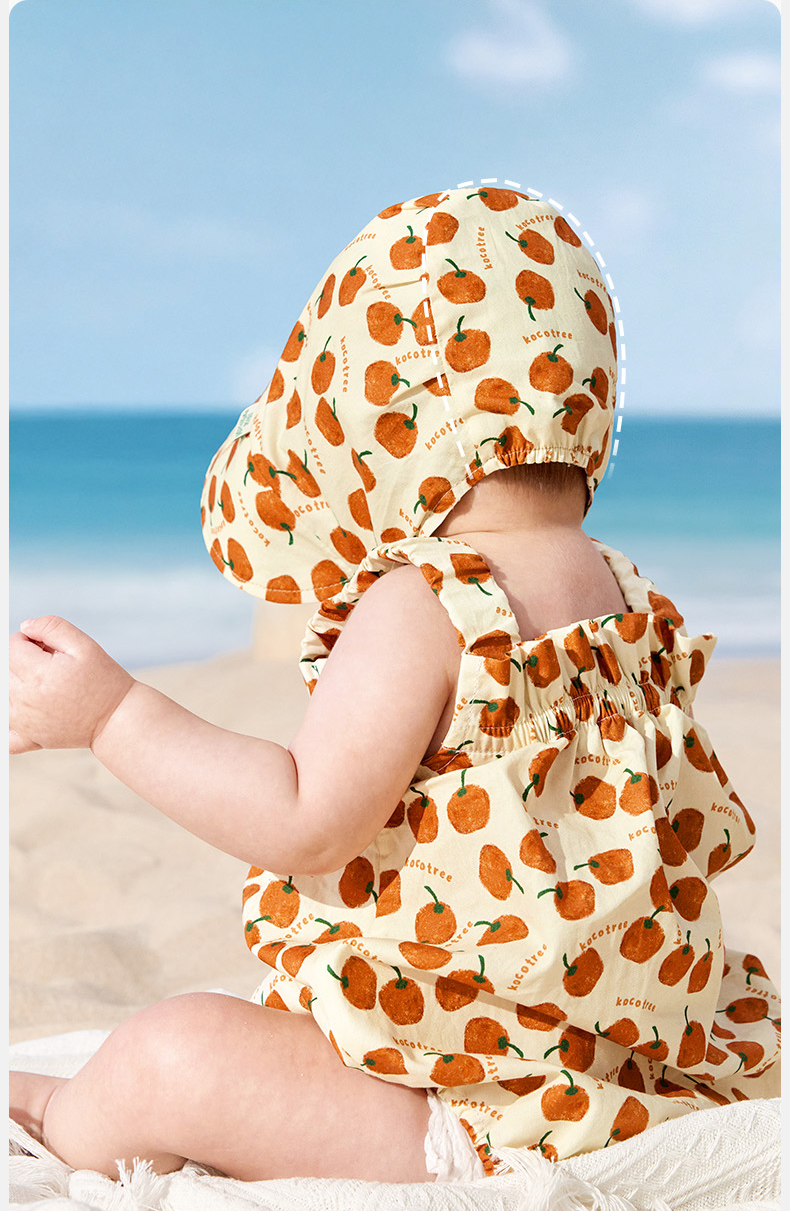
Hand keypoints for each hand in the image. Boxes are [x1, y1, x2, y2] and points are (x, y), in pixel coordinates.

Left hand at [9, 616, 134, 754]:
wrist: (117, 719)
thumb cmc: (104, 681)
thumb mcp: (85, 645)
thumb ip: (53, 628)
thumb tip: (26, 627)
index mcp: (38, 674)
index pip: (12, 646)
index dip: (30, 640)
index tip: (50, 647)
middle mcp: (25, 699)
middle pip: (5, 668)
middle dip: (23, 659)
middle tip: (52, 665)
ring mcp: (24, 722)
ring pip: (3, 693)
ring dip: (17, 683)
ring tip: (45, 685)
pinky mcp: (29, 738)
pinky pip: (5, 732)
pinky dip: (10, 719)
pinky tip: (27, 709)